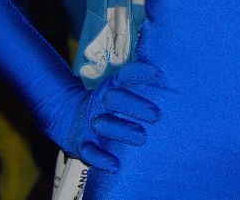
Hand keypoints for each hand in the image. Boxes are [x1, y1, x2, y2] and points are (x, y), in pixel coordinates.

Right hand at [44, 61, 161, 171]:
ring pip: (103, 125)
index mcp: (109, 88)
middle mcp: (98, 104)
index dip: (138, 73)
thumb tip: (172, 76)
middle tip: (157, 115)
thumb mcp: (117, 91)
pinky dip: (102, 159)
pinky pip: (89, 152)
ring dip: (123, 131)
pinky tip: (116, 165)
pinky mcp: (81, 145)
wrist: (67, 118)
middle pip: (113, 99)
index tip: (157, 74)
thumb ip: (139, 86)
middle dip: (135, 105)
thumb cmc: (108, 105)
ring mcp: (89, 124)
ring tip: (142, 138)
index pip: (122, 76)